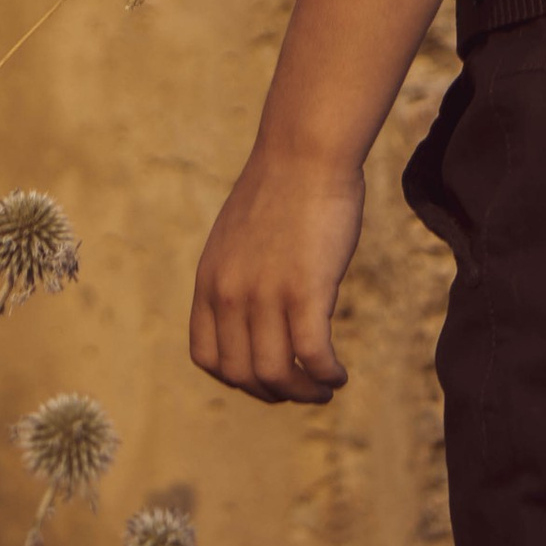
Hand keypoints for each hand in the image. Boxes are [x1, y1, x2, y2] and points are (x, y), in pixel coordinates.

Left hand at [189, 144, 364, 403]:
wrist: (304, 152)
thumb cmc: (282, 189)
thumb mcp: (240, 237)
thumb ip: (239, 276)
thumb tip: (255, 310)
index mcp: (209, 281)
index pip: (206, 358)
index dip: (237, 379)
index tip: (266, 377)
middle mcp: (230, 293)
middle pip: (242, 375)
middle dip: (274, 393)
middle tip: (303, 389)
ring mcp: (265, 293)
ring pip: (276, 374)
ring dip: (304, 392)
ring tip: (326, 387)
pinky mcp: (305, 289)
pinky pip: (311, 355)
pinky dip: (326, 375)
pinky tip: (339, 374)